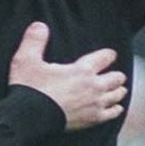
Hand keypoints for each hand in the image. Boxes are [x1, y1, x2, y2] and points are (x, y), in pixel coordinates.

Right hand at [9, 22, 127, 130]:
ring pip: (117, 95)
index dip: (109, 55)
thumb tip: (39, 25)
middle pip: (116, 77)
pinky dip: (116, 109)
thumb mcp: (26, 60)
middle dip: (116, 75)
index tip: (110, 54)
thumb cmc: (30, 89)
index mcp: (82, 70)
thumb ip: (34, 40)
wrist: (29, 119)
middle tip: (115, 75)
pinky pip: (113, 113)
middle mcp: (93, 86)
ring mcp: (95, 104)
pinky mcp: (92, 120)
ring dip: (118, 90)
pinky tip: (116, 108)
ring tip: (118, 89)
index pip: (105, 57)